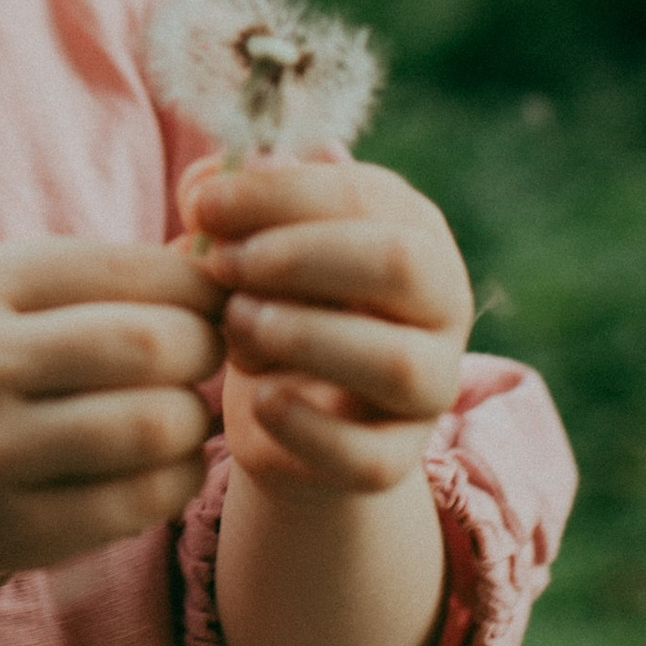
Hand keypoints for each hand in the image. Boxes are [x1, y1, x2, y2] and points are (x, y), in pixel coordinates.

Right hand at [0, 238, 222, 590]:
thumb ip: (92, 274)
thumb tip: (217, 258)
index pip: (135, 269)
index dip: (199, 289)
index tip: (205, 307)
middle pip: (153, 342)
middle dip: (204, 351)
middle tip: (202, 362)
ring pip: (153, 426)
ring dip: (194, 422)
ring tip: (181, 416)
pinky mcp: (6, 530)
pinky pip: (135, 504)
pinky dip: (175, 482)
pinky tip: (164, 468)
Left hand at [181, 154, 472, 499]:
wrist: (281, 413)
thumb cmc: (268, 302)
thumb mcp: (247, 246)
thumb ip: (228, 209)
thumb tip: (205, 186)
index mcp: (412, 230)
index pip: (365, 196)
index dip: (279, 196)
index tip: (203, 207)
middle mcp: (442, 304)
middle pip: (401, 265)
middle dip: (301, 258)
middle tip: (223, 266)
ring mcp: (430, 387)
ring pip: (397, 363)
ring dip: (305, 337)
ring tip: (237, 324)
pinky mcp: (397, 459)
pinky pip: (370, 455)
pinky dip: (306, 426)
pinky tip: (258, 399)